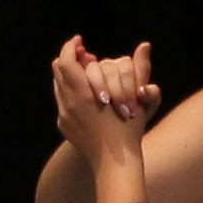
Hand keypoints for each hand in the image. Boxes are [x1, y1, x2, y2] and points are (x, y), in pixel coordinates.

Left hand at [45, 33, 154, 155]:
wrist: (114, 162)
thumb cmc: (130, 130)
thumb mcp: (139, 99)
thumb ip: (140, 70)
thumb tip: (144, 45)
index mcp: (84, 95)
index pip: (67, 62)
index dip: (71, 47)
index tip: (79, 40)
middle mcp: (69, 104)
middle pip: (58, 70)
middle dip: (70, 58)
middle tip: (85, 55)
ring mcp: (64, 115)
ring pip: (58, 84)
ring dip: (70, 74)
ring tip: (86, 73)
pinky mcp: (63, 125)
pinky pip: (61, 100)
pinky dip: (70, 90)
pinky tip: (84, 92)